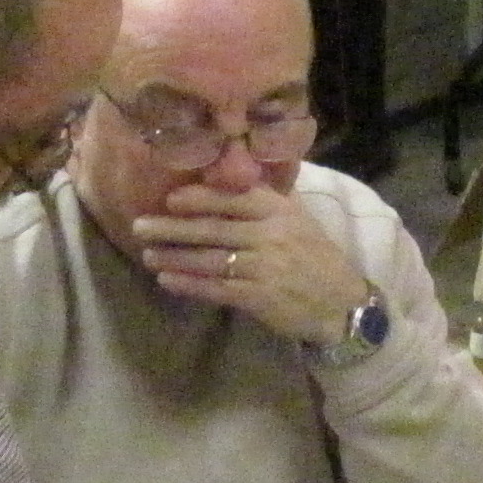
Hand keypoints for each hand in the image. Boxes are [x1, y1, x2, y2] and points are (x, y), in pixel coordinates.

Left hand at [130, 178, 373, 346]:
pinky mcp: (259, 297)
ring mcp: (264, 267)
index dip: (199, 198)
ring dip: (174, 257)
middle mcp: (271, 235)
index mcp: (280, 211)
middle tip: (140, 226)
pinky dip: (190, 284)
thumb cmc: (317, 258)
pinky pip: (216, 288)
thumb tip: (231, 177)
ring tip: (148, 254)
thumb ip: (267, 201)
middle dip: (172, 228)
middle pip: (213, 228)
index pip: (233, 198)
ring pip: (209, 258)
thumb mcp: (300, 220)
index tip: (170, 199)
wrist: (343, 304)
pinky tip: (168, 280)